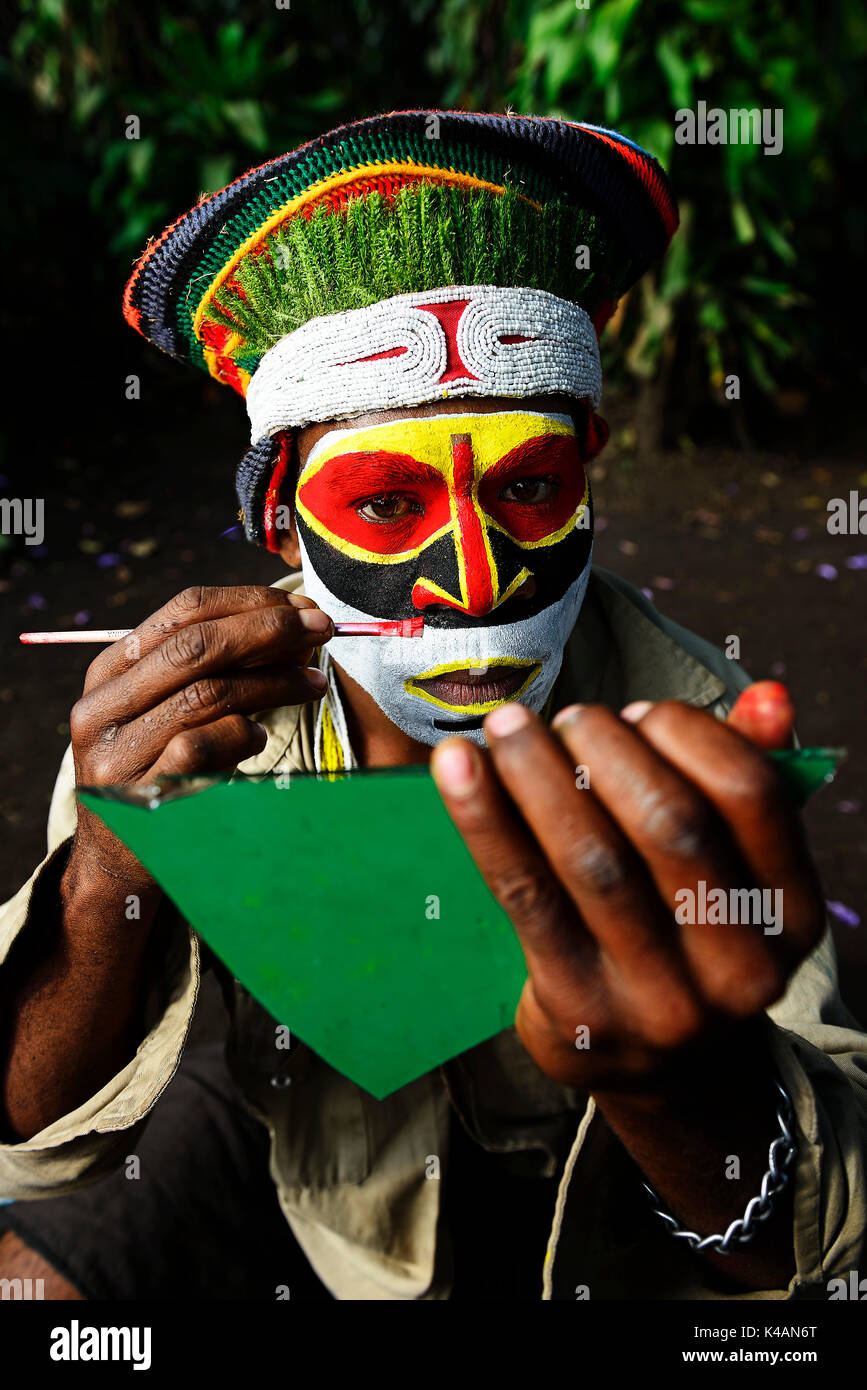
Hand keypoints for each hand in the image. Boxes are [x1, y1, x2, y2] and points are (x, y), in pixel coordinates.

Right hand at [68, 584, 331, 886]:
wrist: (117, 860)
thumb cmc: (158, 770)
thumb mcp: (169, 711)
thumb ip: (213, 670)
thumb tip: (294, 626)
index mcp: (111, 670)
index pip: (184, 611)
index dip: (250, 602)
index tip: (303, 608)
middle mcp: (103, 705)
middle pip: (196, 647)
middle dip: (269, 631)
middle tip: (322, 630)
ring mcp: (117, 751)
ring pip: (206, 694)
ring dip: (273, 682)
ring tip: (313, 682)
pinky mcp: (139, 792)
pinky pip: (202, 747)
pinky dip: (243, 736)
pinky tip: (261, 737)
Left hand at [431, 687, 824, 1092]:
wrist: (663, 1069)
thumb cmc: (691, 932)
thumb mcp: (736, 869)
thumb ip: (750, 780)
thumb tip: (767, 696)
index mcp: (792, 914)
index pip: (751, 794)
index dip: (689, 734)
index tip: (640, 713)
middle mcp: (739, 968)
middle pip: (671, 825)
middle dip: (609, 750)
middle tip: (570, 718)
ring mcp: (659, 999)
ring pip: (592, 860)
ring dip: (539, 773)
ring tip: (508, 726)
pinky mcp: (578, 1010)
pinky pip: (525, 895)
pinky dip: (486, 819)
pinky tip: (458, 767)